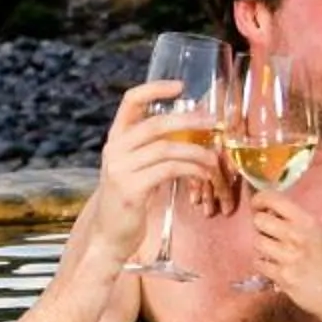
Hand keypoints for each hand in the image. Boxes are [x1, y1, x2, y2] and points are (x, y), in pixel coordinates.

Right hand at [78, 79, 226, 260]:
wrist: (108, 235)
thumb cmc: (129, 199)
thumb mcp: (135, 166)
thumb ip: (151, 147)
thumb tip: (189, 128)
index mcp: (116, 139)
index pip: (130, 101)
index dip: (154, 89)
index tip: (180, 86)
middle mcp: (115, 150)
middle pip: (155, 123)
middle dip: (187, 120)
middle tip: (211, 122)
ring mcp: (120, 169)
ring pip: (166, 148)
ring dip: (195, 151)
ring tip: (212, 157)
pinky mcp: (131, 189)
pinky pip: (168, 169)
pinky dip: (190, 168)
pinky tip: (202, 174)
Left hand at [246, 191, 321, 314]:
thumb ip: (299, 224)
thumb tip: (273, 212)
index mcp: (308, 222)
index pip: (274, 199)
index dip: (260, 199)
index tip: (257, 206)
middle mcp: (297, 236)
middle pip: (259, 220)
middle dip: (260, 227)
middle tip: (269, 235)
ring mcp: (289, 257)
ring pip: (257, 242)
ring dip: (263, 248)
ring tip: (275, 255)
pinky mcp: (283, 277)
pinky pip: (259, 264)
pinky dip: (264, 266)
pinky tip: (276, 269)